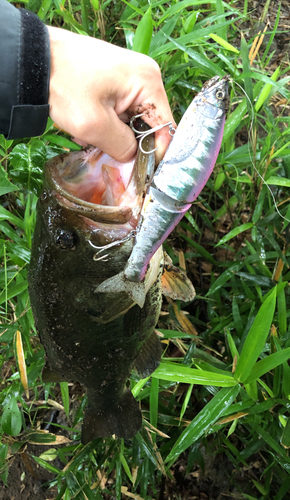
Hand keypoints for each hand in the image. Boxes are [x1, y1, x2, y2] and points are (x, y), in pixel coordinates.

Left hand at [47, 27, 175, 163]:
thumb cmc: (65, 87)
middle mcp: (146, 77)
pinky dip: (105, 124)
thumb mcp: (94, 125)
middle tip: (103, 150)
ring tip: (88, 136)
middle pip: (149, 125)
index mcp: (148, 83)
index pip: (165, 128)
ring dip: (112, 135)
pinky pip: (119, 112)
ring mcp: (130, 78)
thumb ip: (122, 147)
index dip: (155, 154)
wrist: (33, 61)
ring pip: (132, 121)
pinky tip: (86, 126)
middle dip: (127, 143)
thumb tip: (134, 158)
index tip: (139, 172)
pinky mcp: (116, 82)